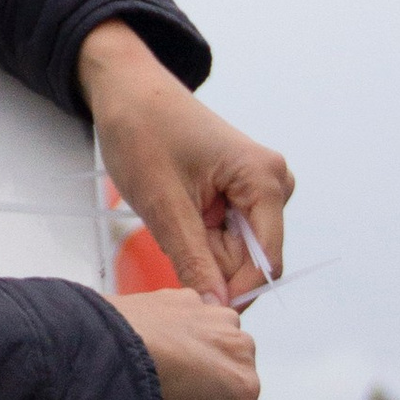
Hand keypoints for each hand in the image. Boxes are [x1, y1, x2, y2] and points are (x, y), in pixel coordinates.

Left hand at [77, 21, 292, 307]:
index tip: (196, 310)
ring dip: (199, 251)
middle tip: (166, 244)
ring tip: (167, 219)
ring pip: (233, 251)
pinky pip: (223, 235)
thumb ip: (193, 259)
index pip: (265, 263)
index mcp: (265, 180)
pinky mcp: (238, 191)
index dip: (232, 293)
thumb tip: (214, 306)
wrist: (126, 89)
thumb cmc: (143, 129)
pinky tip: (174, 215)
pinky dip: (196, 237)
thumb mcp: (164, 203)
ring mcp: (256, 187)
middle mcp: (272, 183)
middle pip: (249, 260)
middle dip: (209, 266)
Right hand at [112, 287, 259, 399]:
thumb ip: (125, 361)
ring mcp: (235, 355)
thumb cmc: (93, 339)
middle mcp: (219, 326)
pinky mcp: (242, 392)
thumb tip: (103, 390)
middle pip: (213, 394)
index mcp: (187, 307)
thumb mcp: (109, 344)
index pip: (194, 364)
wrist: (106, 343)